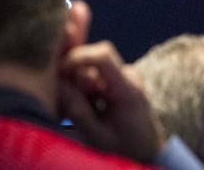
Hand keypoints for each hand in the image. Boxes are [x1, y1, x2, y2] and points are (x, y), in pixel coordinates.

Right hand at [59, 41, 165, 162]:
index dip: (77, 57)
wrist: (146, 148)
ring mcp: (124, 74)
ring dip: (77, 86)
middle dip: (73, 79)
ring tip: (82, 111)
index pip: (103, 55)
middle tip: (67, 106)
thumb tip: (57, 85)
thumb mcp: (98, 136)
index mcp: (127, 88)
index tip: (58, 73)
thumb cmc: (123, 147)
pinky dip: (82, 89)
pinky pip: (93, 75)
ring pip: (88, 68)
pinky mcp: (117, 77)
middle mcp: (128, 75)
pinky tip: (86, 107)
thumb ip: (78, 112)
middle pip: (90, 61)